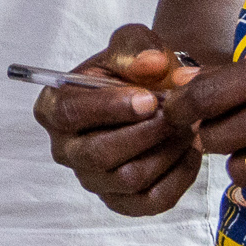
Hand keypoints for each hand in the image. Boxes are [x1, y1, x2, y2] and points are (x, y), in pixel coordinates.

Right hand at [37, 23, 204, 216]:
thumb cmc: (134, 69)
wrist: (157, 93)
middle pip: (99, 154)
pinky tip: (190, 150)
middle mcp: (65, 149)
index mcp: (54, 106)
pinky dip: (178, 176)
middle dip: (146, 133)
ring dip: (166, 151)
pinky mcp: (120, 201)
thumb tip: (151, 64)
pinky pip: (151, 201)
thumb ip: (139, 48)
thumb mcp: (133, 43)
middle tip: (178, 114)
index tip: (149, 99)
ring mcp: (92, 179)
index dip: (110, 108)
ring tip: (188, 126)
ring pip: (128, 179)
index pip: (68, 114)